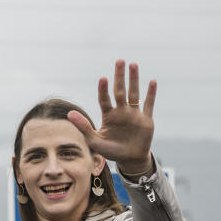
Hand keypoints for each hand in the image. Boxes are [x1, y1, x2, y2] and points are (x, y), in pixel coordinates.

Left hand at [66, 60, 155, 175]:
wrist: (130, 159)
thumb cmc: (111, 150)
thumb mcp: (95, 140)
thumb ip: (83, 126)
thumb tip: (69, 113)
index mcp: (108, 115)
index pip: (104, 99)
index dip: (103, 89)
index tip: (103, 79)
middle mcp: (121, 111)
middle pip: (120, 91)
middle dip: (119, 76)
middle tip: (119, 61)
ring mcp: (134, 114)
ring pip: (134, 93)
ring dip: (134, 79)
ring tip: (133, 65)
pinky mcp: (146, 119)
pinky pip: (149, 104)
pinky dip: (151, 94)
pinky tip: (152, 81)